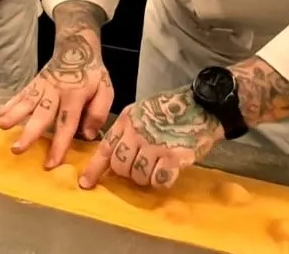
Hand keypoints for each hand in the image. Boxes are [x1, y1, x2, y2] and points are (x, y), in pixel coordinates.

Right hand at [0, 25, 113, 168]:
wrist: (77, 47)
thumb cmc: (92, 74)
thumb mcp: (106, 90)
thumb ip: (98, 112)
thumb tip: (88, 135)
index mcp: (75, 96)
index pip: (66, 123)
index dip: (59, 144)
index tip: (51, 164)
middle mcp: (56, 92)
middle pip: (42, 114)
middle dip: (30, 132)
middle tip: (18, 148)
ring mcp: (43, 86)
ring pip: (27, 102)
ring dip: (14, 114)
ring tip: (2, 126)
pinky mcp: (34, 83)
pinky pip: (21, 94)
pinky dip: (10, 103)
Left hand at [79, 87, 224, 189]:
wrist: (202, 104)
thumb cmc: (172, 108)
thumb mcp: (141, 111)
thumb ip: (127, 130)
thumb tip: (115, 153)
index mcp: (127, 122)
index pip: (106, 149)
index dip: (94, 169)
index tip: (86, 183)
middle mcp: (136, 134)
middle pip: (120, 167)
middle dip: (128, 172)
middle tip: (142, 167)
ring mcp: (154, 145)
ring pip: (139, 176)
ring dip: (146, 178)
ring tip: (157, 167)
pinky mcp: (172, 156)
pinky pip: (159, 179)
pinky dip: (162, 180)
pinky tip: (168, 171)